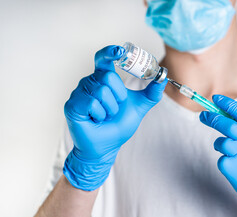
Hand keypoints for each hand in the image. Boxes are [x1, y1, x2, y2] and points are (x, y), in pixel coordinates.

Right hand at [63, 45, 166, 190]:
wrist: (107, 147)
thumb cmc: (118, 126)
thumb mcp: (139, 107)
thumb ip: (151, 92)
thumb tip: (163, 76)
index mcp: (103, 80)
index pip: (103, 59)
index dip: (110, 52)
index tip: (121, 50)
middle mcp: (90, 83)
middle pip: (108, 76)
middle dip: (118, 96)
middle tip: (115, 109)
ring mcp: (79, 93)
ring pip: (101, 91)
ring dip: (110, 108)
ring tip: (105, 116)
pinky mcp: (72, 105)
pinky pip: (91, 103)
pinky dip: (100, 114)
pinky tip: (96, 120)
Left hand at [200, 95, 236, 216]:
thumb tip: (229, 118)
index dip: (228, 104)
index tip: (216, 99)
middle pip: (227, 125)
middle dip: (212, 119)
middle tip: (204, 116)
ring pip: (221, 143)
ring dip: (221, 146)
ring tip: (234, 155)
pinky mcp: (235, 172)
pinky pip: (222, 160)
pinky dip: (226, 163)